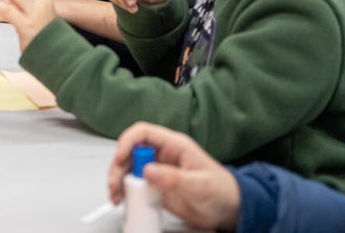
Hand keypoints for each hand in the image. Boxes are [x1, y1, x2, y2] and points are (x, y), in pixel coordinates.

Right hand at [107, 122, 240, 229]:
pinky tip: (123, 199)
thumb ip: (174, 178)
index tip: (120, 157)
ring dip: (117, 179)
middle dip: (118, 165)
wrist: (229, 211)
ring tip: (116, 194)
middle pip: (130, 151)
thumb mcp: (200, 184)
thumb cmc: (222, 191)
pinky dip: (123, 190)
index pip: (144, 132)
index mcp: (174, 145)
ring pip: (127, 167)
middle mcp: (162, 155)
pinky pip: (133, 184)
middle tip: (116, 183)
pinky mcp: (155, 186)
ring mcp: (157, 171)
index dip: (128, 141)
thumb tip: (147, 171)